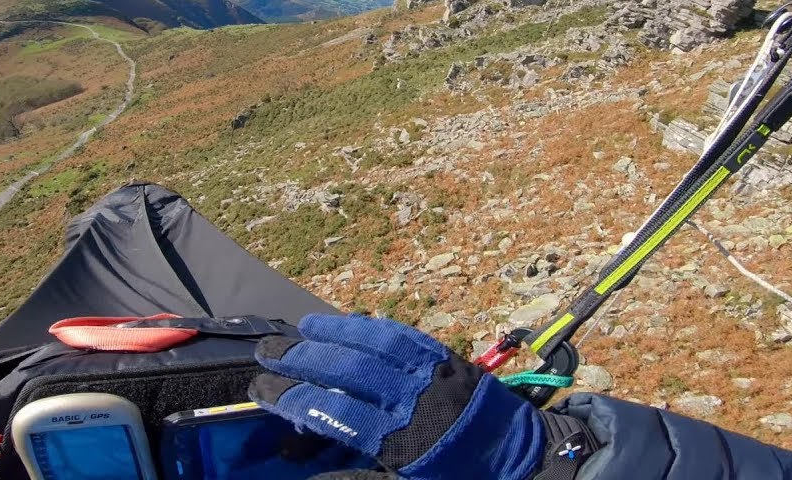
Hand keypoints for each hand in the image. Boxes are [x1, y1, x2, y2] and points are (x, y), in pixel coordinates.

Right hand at [248, 314, 589, 479]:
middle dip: (302, 358)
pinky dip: (373, 328)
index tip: (261, 390)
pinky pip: (406, 336)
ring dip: (334, 332)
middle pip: (348, 369)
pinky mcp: (450, 360)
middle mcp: (415, 400)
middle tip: (267, 353)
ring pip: (375, 342)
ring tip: (301, 329)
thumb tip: (309, 472)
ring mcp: (434, 374)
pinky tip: (352, 326)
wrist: (529, 467)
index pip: (333, 412)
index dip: (291, 398)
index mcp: (403, 440)